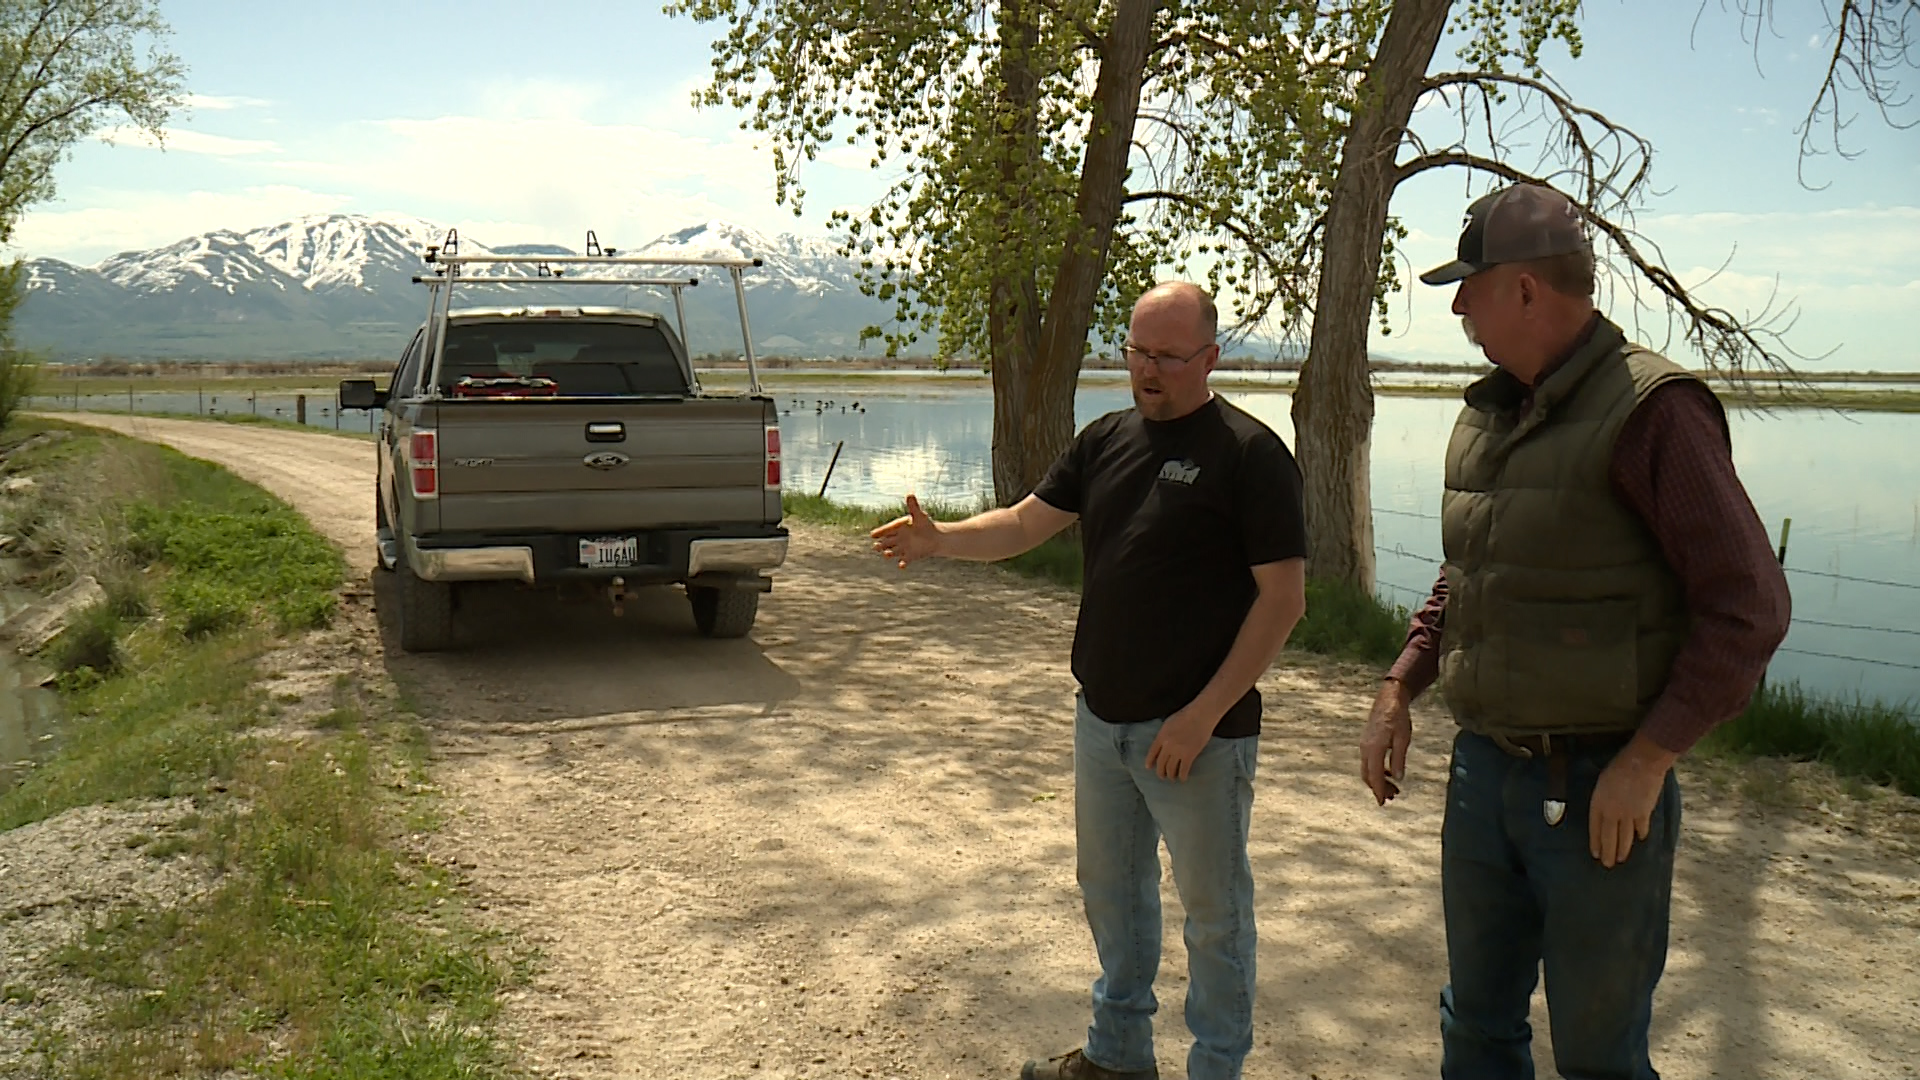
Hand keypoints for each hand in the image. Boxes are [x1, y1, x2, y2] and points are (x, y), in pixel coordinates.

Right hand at [869, 494, 941, 567]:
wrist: (935, 537)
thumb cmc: (925, 525)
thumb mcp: (919, 515)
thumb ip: (913, 506)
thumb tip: (910, 494)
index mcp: (898, 528)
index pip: (886, 530)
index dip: (879, 532)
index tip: (872, 535)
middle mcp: (898, 539)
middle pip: (886, 542)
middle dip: (881, 545)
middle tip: (876, 546)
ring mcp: (903, 548)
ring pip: (893, 551)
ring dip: (889, 553)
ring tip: (887, 554)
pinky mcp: (910, 556)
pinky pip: (904, 560)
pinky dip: (903, 563)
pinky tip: (901, 566)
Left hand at [1145, 709, 1214, 781]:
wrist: (1201, 715)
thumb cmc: (1187, 715)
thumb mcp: (1169, 723)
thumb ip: (1164, 734)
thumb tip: (1162, 743)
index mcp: (1161, 736)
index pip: (1152, 752)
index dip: (1149, 761)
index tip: (1148, 767)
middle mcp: (1167, 745)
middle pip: (1160, 763)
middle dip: (1160, 772)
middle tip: (1162, 776)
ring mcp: (1178, 751)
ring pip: (1171, 769)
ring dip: (1171, 775)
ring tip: (1172, 778)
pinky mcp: (1189, 755)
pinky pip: (1183, 769)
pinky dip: (1182, 776)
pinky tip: (1183, 778)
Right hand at [1360, 679, 1412, 804]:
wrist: (1389, 698)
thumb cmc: (1398, 717)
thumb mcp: (1403, 739)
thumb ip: (1398, 759)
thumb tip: (1398, 778)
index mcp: (1374, 749)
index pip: (1375, 776)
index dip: (1378, 791)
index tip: (1382, 803)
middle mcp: (1365, 748)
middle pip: (1368, 775)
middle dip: (1378, 788)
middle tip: (1392, 797)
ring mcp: (1364, 745)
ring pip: (1367, 769)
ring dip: (1378, 780)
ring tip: (1393, 788)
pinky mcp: (1367, 742)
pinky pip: (1369, 761)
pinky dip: (1377, 771)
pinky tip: (1389, 772)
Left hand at [1589, 737, 1674, 867]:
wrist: (1641, 763)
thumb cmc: (1619, 767)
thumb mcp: (1602, 782)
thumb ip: (1602, 798)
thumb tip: (1604, 810)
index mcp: (1598, 803)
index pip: (1594, 828)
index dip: (1595, 842)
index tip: (1595, 854)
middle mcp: (1612, 812)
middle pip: (1609, 837)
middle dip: (1608, 853)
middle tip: (1607, 865)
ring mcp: (1629, 814)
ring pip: (1625, 837)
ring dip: (1623, 850)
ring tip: (1621, 860)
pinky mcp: (1644, 813)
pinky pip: (1641, 828)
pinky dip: (1640, 834)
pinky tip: (1639, 839)